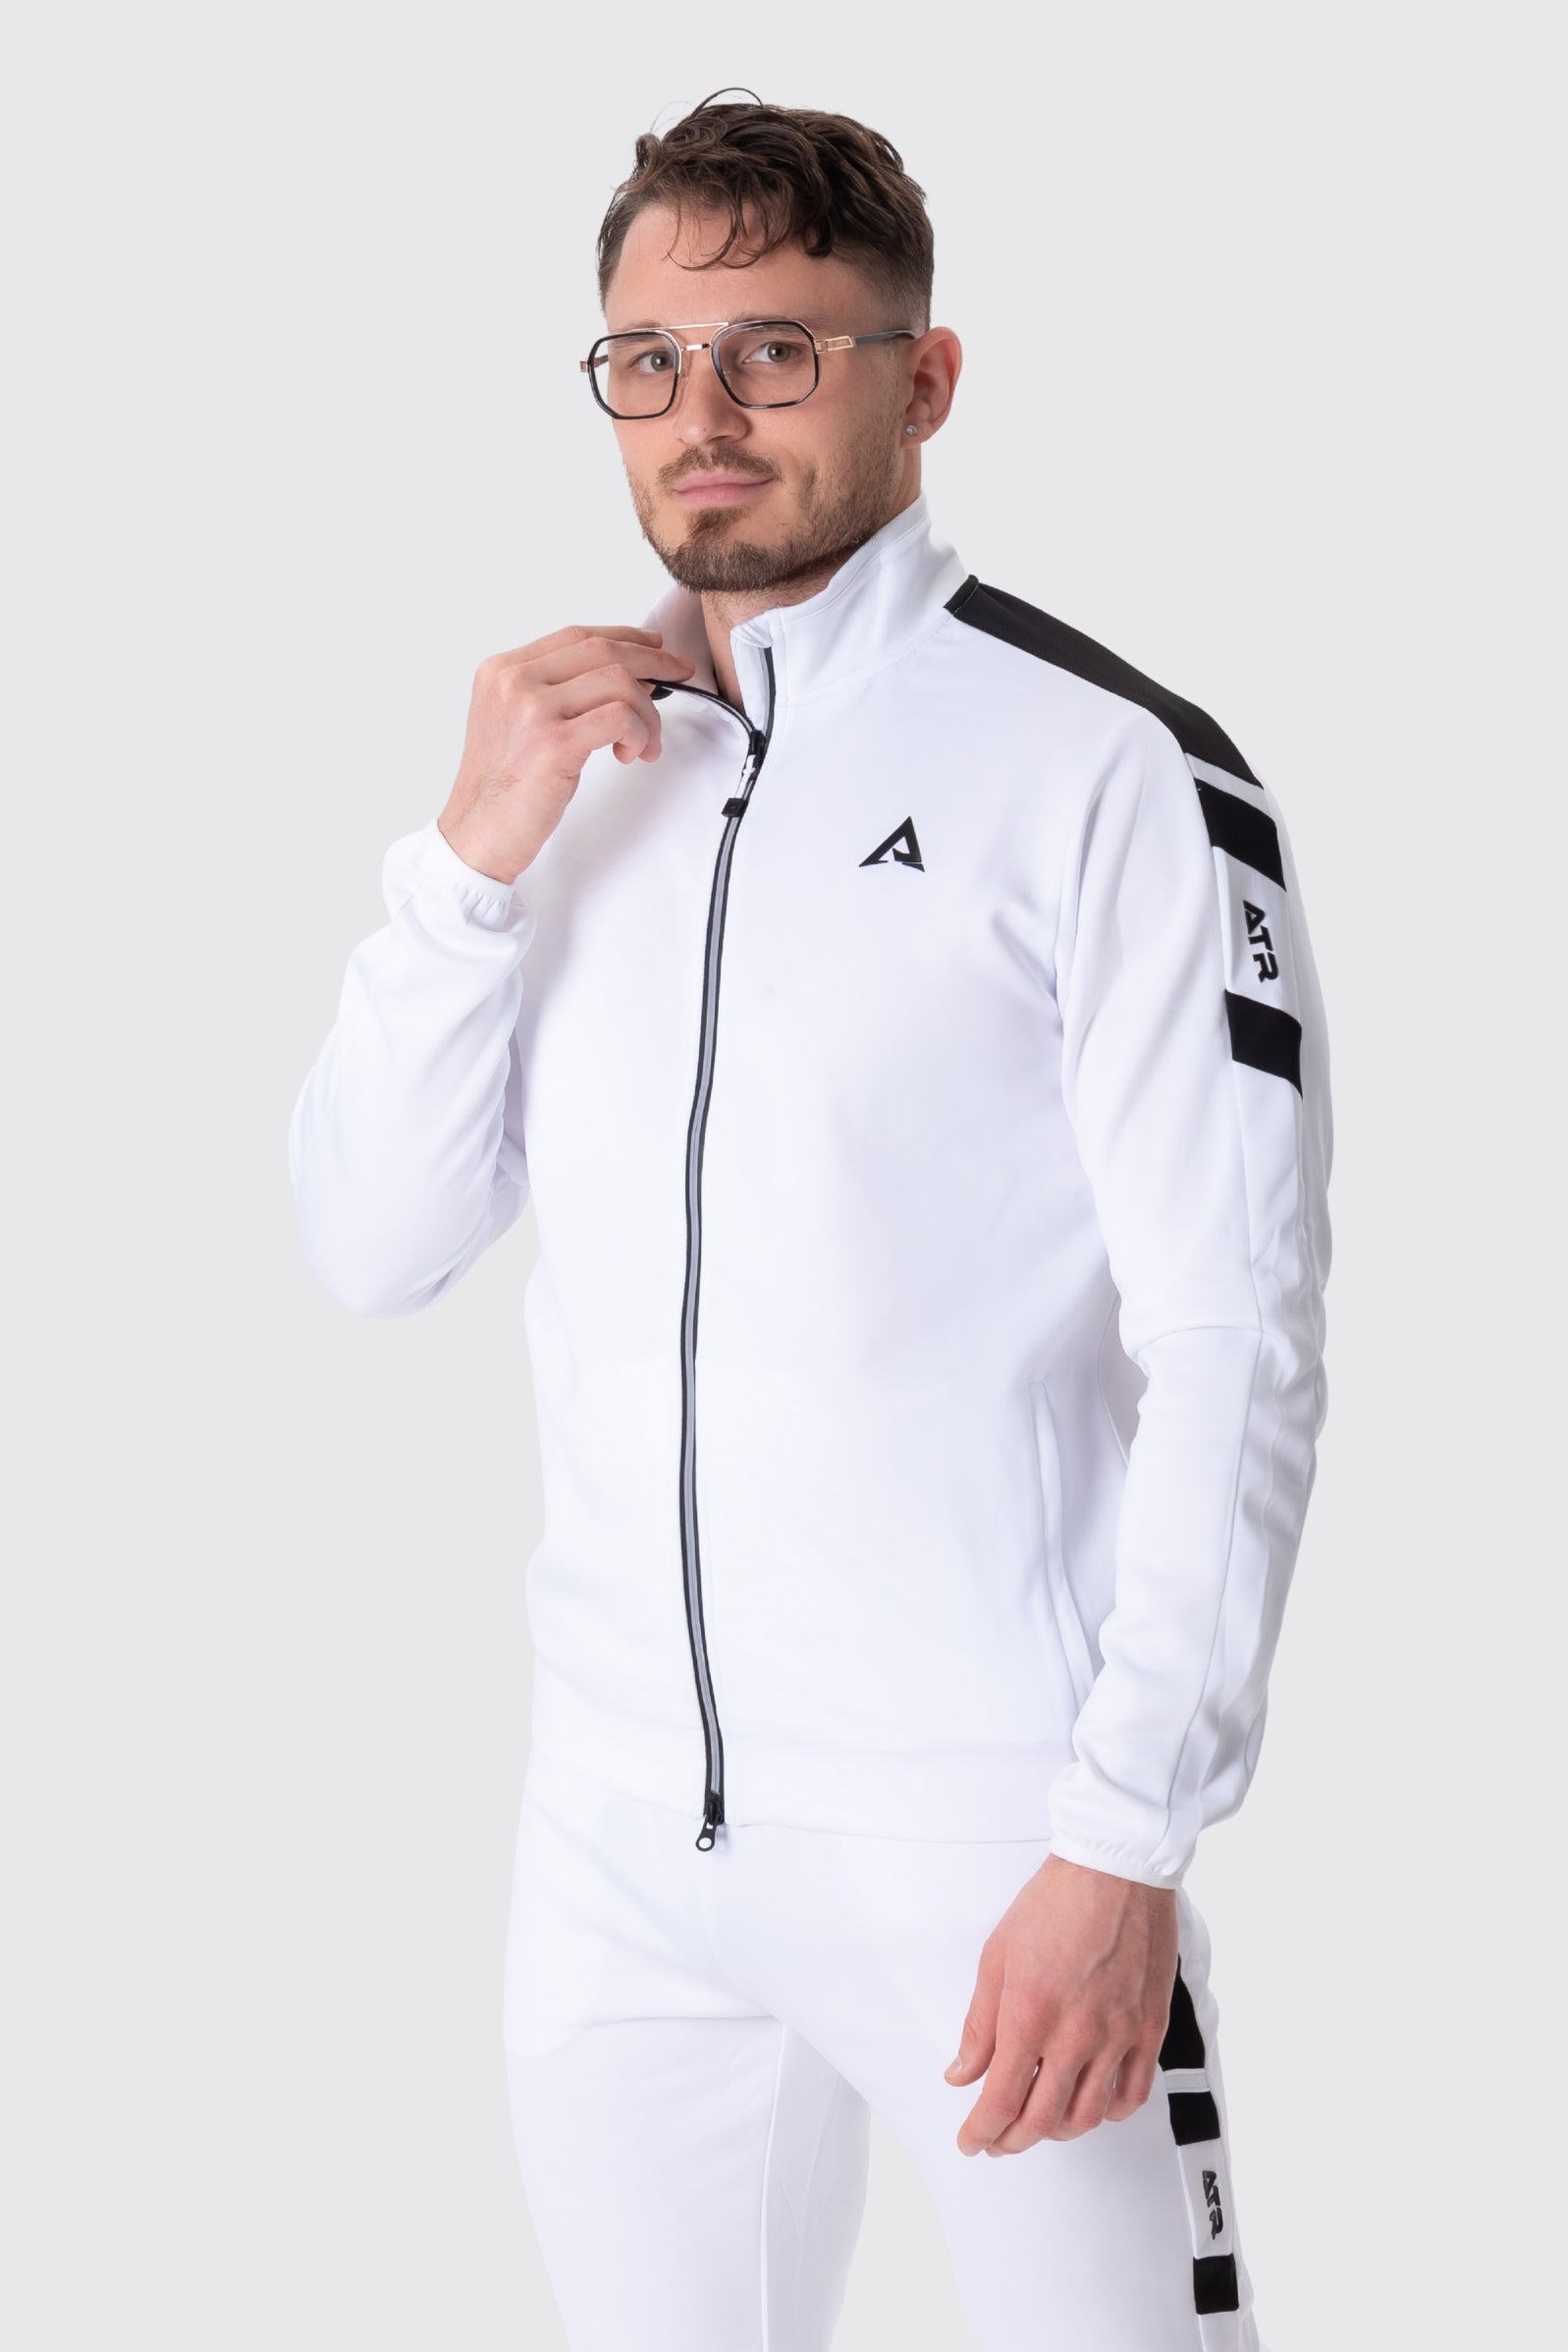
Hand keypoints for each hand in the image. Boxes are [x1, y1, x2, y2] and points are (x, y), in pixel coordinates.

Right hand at [437, 624, 696, 884]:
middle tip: (680, 675)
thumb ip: (558, 693)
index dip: (625, 638)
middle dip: (652, 661)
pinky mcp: (554, 742)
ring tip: (645, 745)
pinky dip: (640, 733)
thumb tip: (626, 675)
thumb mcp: (519, 724)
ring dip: (647, 713)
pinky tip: (632, 754)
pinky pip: (621, 717)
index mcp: (502, 671)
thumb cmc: (504, 789)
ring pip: (618, 682)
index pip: (576, 636)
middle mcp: (513, 681)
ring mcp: (531, 709)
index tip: (655, 646)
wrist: (477, 835)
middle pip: (601, 650)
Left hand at [944, 1854, 1177, 2154]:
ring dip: (1057, 2131)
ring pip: (1088, 2116)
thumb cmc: (1054, 1903)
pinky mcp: (1149, 2029)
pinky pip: (1132, 2094)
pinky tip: (1092, 2105)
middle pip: (1042, 2120)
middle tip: (998, 2141)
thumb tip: (962, 2073)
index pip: (1001, 2100)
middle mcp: (1075, 2035)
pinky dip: (1109, 2112)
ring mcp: (1117, 2035)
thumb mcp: (997, 1957)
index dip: (981, 2132)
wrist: (1114, 1870)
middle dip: (1012, 2141)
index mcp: (1029, 2015)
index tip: (972, 2141)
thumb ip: (979, 2024)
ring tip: (1040, 2122)